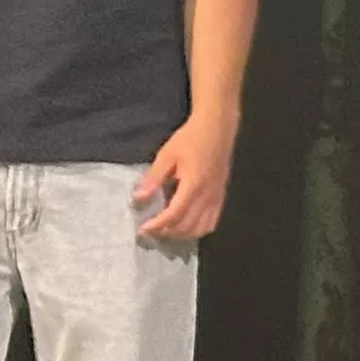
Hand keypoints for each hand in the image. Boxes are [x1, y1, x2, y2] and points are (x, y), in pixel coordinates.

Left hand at [133, 113, 236, 239]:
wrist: (217, 126)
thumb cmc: (190, 138)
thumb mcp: (167, 155)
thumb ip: (154, 178)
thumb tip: (138, 198)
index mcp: (193, 185)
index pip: (174, 215)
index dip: (157, 225)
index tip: (142, 229)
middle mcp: (207, 195)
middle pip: (187, 226)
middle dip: (166, 232)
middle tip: (151, 229)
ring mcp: (217, 197)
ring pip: (201, 228)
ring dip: (182, 234)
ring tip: (167, 229)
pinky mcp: (221, 195)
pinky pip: (212, 221)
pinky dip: (198, 229)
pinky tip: (186, 224)